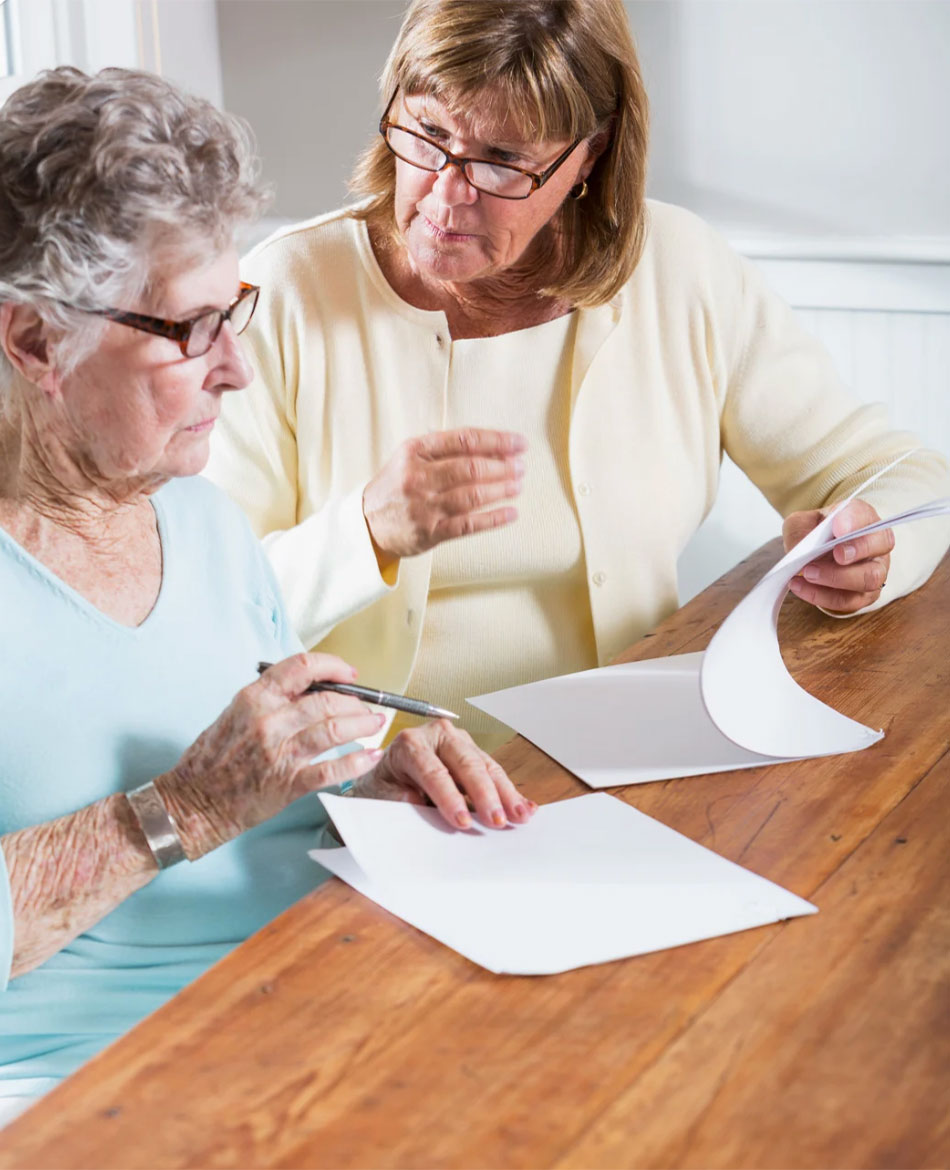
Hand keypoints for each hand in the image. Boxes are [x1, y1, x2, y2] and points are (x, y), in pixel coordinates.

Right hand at [156, 653, 385, 856]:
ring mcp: (279, 753)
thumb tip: (315, 687)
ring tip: (375, 723)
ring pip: (333, 730)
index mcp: (254, 698)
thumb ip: (272, 699)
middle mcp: (268, 721)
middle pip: (326, 700)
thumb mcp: (237, 714)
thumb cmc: (213, 759)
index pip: (302, 667)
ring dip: (362, 725)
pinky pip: (331, 770)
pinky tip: (370, 756)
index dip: (333, 666)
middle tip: (366, 707)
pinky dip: (356, 762)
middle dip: (355, 701)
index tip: (350, 674)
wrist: (193, 802)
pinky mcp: (287, 784)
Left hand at [352, 719, 536, 830]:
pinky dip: (509, 790)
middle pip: (466, 764)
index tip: (461, 821)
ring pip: (486, 766)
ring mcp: (458, 741)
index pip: (433, 771)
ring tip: (520, 815)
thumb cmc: (383, 785)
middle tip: (497, 820)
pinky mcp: (472, 751)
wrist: (384, 776)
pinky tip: (524, 805)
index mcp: (410, 743)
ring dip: (505, 793)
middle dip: (485, 794)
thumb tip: (417, 803)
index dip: (449, 798)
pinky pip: (493, 770)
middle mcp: (437, 736)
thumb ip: (398, 798)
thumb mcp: (381, 794)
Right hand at [362, 427, 526, 564]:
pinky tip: (511, 513)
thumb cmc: (396, 486)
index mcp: (415, 451)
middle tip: (521, 466)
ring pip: (472, 495)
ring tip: (518, 485)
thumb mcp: (410, 458)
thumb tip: (493, 445)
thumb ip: (443, 449)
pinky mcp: (430, 533)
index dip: (496, 440)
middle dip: (502, 466)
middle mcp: (418, 477)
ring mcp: (424, 506)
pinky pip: (469, 525)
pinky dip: (493, 519)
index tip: (518, 443)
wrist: (366, 524)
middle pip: (470, 468)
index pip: (463, 440)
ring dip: (501, 489)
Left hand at [784, 498, 893, 613]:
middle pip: (881, 545)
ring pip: (869, 577)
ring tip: (808, 573)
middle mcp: (877, 543)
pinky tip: (800, 587)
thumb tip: (798, 550)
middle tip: (834, 554)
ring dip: (836, 577)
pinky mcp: (864, 595)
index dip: (854, 521)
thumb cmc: (816, 535)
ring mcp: (875, 570)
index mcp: (862, 517)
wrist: (816, 555)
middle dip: (856, 550)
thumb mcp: (801, 523)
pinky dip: (822, 595)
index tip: (838, 529)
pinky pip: (849, 600)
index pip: (866, 514)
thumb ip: (800, 531)